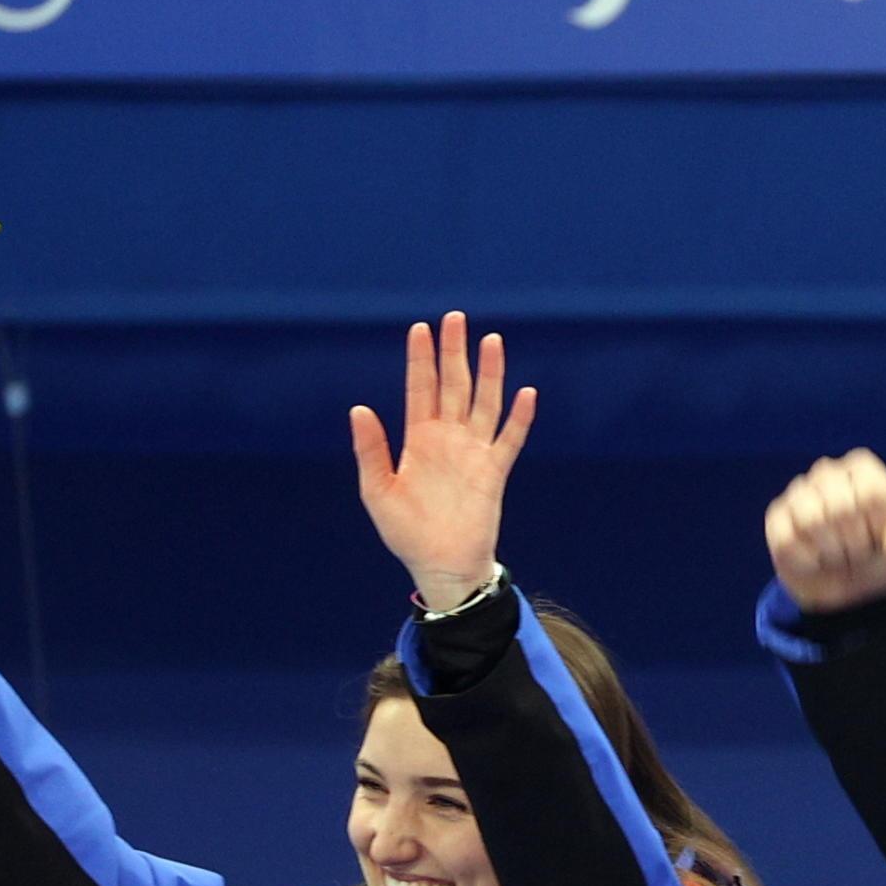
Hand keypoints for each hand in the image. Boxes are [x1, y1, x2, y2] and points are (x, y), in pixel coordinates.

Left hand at [349, 311, 536, 610]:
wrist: (440, 566)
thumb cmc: (407, 533)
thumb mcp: (377, 491)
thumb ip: (371, 450)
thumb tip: (359, 408)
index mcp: (418, 440)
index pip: (421, 389)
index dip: (421, 360)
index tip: (420, 329)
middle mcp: (448, 439)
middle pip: (454, 385)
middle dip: (454, 352)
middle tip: (456, 319)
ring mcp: (473, 453)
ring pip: (484, 403)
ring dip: (489, 373)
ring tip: (491, 341)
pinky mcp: (494, 473)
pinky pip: (510, 440)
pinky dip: (520, 418)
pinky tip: (527, 393)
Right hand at [764, 448, 885, 611]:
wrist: (849, 589)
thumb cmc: (880, 557)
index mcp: (863, 469)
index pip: (873, 495)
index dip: (878, 527)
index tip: (879, 536)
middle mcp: (827, 472)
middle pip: (841, 508)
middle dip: (854, 543)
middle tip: (857, 550)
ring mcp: (799, 493)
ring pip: (812, 521)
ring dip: (831, 552)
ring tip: (837, 555)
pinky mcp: (777, 518)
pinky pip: (788, 541)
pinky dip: (807, 561)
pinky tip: (815, 561)